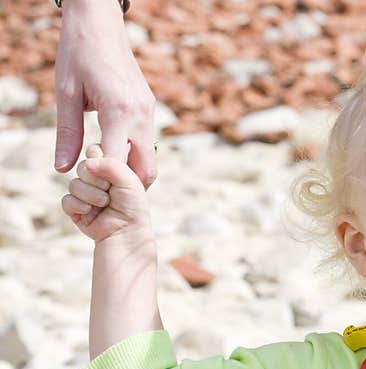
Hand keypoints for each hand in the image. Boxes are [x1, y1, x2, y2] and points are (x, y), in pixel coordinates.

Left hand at [54, 1, 156, 193]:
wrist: (100, 24)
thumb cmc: (78, 53)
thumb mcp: (65, 93)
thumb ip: (67, 133)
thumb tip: (62, 168)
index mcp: (119, 111)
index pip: (118, 163)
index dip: (105, 181)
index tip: (90, 190)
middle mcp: (141, 115)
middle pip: (146, 169)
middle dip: (128, 187)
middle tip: (105, 194)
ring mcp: (148, 112)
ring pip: (150, 158)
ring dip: (131, 172)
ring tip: (107, 177)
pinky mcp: (148, 108)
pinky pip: (147, 142)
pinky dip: (133, 155)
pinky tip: (113, 155)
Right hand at [62, 144, 151, 243]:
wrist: (126, 234)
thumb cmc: (133, 207)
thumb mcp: (129, 180)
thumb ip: (111, 165)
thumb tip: (88, 161)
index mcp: (110, 169)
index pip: (95, 152)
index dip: (100, 160)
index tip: (112, 174)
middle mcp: (96, 180)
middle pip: (82, 167)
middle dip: (96, 180)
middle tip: (109, 191)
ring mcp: (84, 194)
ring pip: (73, 184)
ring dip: (90, 195)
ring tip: (104, 204)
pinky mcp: (75, 209)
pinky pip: (67, 200)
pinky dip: (78, 206)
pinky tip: (89, 212)